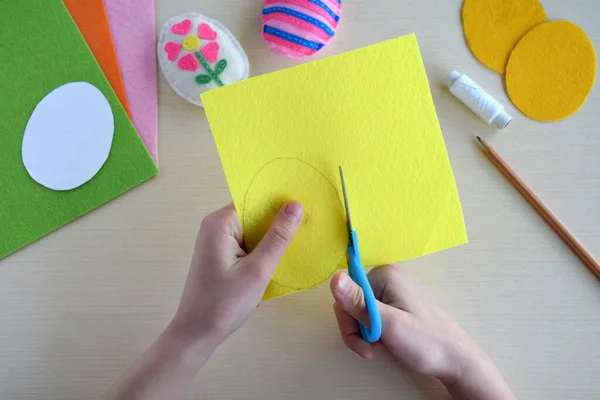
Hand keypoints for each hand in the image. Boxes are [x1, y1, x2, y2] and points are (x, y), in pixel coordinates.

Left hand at [172, 202, 303, 347]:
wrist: (196, 334)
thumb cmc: (224, 303)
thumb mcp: (258, 270)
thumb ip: (278, 237)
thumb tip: (296, 205)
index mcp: (220, 223)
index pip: (255, 201)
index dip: (280, 202)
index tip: (307, 205)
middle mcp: (216, 226)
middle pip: (255, 214)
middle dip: (279, 221)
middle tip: (310, 225)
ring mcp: (217, 241)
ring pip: (254, 230)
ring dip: (273, 238)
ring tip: (301, 241)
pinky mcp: (222, 254)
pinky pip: (248, 243)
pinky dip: (264, 249)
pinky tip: (282, 258)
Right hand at [331, 265, 514, 398]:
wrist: (455, 360)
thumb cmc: (427, 343)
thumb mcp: (388, 324)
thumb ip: (359, 302)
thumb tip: (334, 278)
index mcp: (385, 274)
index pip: (346, 291)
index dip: (349, 319)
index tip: (362, 340)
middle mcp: (388, 276)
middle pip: (351, 301)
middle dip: (355, 329)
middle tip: (368, 349)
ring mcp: (392, 289)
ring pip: (359, 310)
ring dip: (362, 333)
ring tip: (376, 348)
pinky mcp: (395, 302)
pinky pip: (371, 314)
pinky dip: (372, 331)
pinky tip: (382, 342)